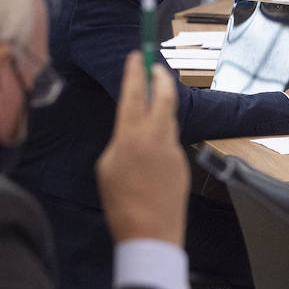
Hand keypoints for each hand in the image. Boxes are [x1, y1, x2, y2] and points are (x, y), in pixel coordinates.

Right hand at [96, 52, 188, 244]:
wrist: (151, 233)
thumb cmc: (120, 204)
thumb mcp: (107, 168)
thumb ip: (119, 142)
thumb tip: (129, 132)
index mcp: (131, 137)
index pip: (135, 94)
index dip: (136, 72)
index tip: (136, 55)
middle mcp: (156, 138)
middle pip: (164, 97)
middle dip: (161, 77)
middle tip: (156, 66)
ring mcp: (173, 149)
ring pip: (170, 117)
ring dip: (164, 103)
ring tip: (157, 95)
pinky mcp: (182, 162)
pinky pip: (171, 139)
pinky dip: (163, 131)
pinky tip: (154, 140)